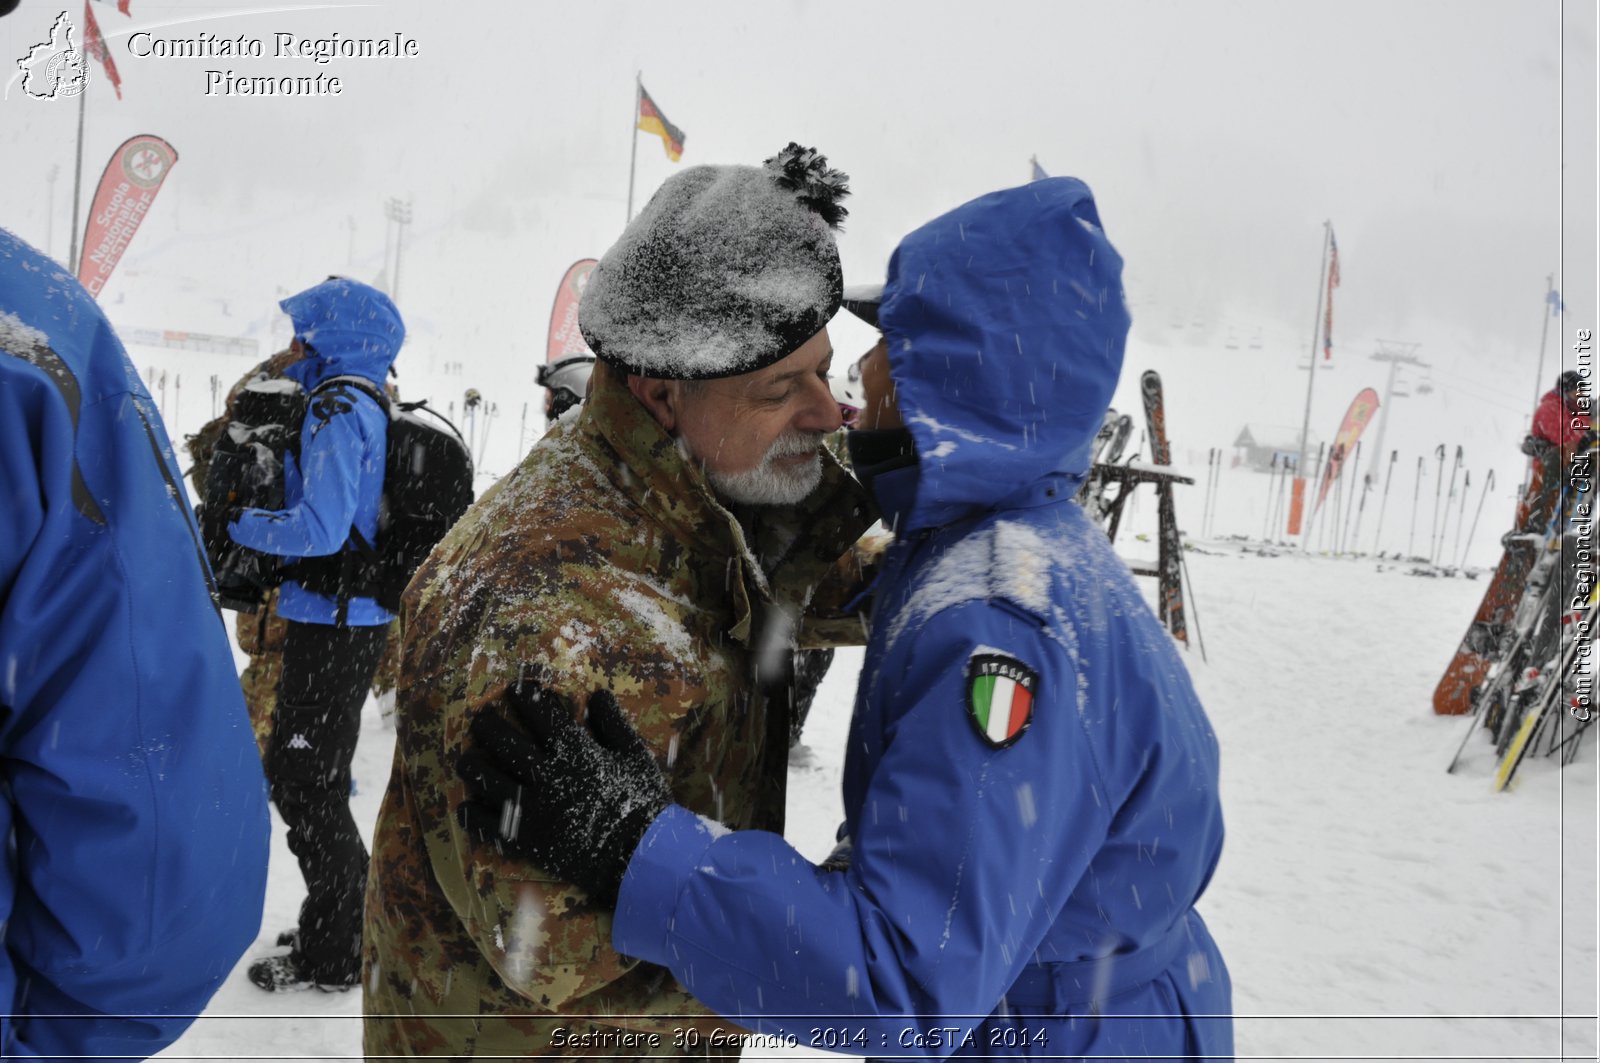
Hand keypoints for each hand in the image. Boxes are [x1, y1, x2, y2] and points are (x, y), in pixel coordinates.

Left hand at [457, 681, 669, 903]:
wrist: (638, 856)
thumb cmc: (642, 803)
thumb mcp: (635, 756)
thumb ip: (613, 723)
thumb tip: (597, 694)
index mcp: (574, 752)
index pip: (542, 715)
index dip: (524, 698)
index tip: (513, 690)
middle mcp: (547, 775)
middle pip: (506, 743)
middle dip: (488, 727)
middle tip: (478, 719)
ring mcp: (532, 808)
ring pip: (489, 780)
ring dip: (473, 766)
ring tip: (465, 759)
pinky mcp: (526, 839)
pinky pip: (489, 825)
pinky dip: (473, 814)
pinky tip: (466, 806)